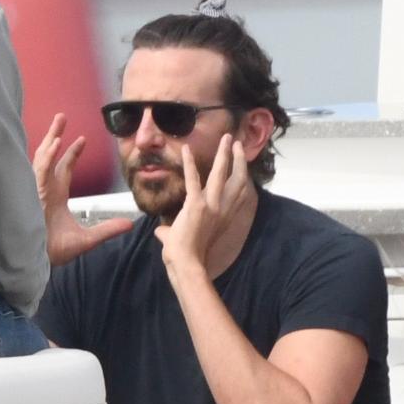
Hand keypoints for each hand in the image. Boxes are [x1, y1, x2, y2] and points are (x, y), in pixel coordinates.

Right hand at [32, 113, 133, 265]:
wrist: (35, 263)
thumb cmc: (51, 252)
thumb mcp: (88, 238)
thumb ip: (108, 229)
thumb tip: (130, 224)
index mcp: (54, 197)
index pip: (63, 169)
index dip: (71, 153)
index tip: (81, 139)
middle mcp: (43, 190)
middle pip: (49, 156)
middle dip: (56, 136)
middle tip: (62, 117)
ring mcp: (36, 191)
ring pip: (42, 159)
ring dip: (51, 139)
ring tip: (60, 122)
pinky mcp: (31, 195)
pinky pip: (39, 172)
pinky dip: (47, 157)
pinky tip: (55, 144)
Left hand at [153, 135, 252, 287]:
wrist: (187, 264)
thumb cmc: (187, 257)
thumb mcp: (183, 241)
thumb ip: (171, 233)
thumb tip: (160, 232)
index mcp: (224, 217)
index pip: (240, 193)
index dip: (243, 176)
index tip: (243, 164)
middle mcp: (223, 209)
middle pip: (238, 179)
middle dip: (239, 159)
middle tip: (237, 144)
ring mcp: (211, 206)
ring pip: (222, 174)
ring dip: (224, 154)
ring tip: (226, 139)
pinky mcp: (196, 205)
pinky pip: (193, 179)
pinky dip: (189, 163)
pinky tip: (185, 148)